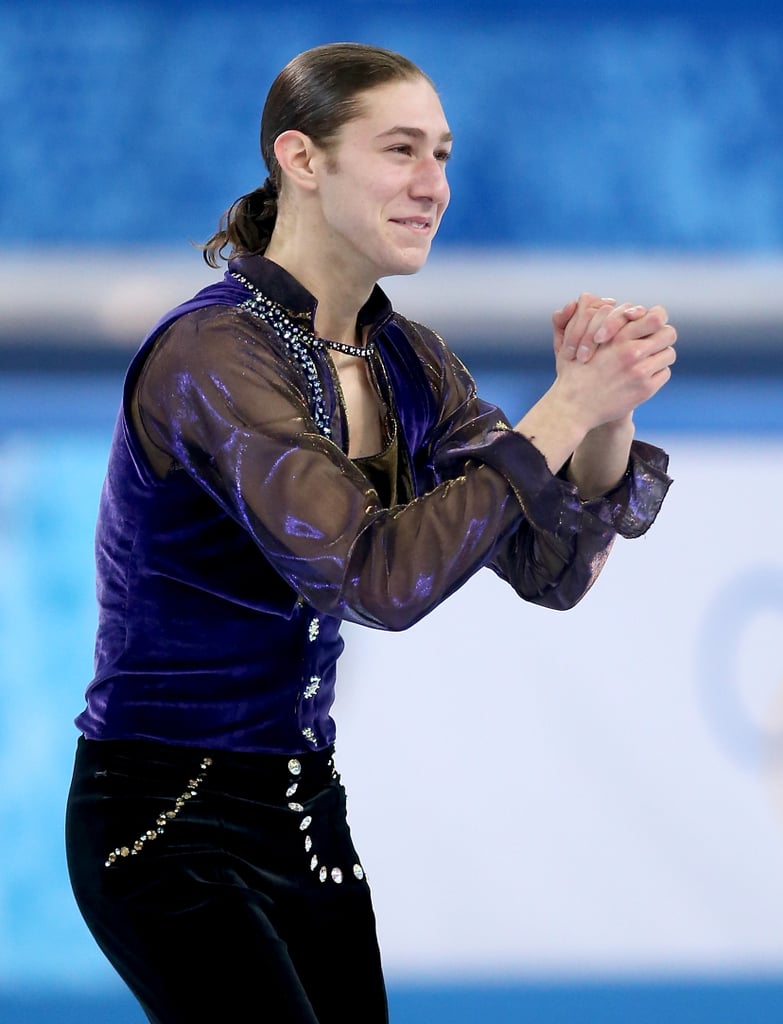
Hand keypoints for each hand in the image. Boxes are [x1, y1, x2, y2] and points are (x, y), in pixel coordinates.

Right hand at [553, 304, 676, 429]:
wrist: (573, 406)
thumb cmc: (574, 371)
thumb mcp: (578, 340)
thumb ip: (596, 321)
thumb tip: (618, 305)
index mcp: (618, 336)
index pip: (657, 316)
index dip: (656, 319)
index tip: (649, 325)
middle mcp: (631, 351)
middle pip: (669, 333)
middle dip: (663, 336)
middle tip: (654, 342)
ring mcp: (640, 371)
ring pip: (669, 354)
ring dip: (660, 356)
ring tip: (648, 360)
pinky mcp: (644, 389)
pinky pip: (664, 374)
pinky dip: (656, 374)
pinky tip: (643, 376)